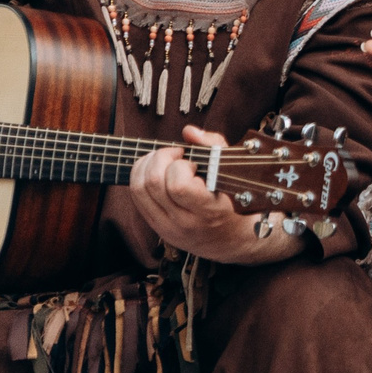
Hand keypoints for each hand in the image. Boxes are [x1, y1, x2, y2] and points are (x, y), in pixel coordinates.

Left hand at [129, 129, 298, 264]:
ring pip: (138, 189)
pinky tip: (153, 170)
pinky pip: (136, 197)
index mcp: (209, 212)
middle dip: (160, 158)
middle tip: (174, 154)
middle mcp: (184, 222)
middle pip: (153, 183)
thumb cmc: (235, 202)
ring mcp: (167, 226)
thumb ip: (214, 146)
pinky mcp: (155, 226)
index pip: (178, 186)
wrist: (231, 240)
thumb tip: (189, 132)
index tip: (191, 160)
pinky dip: (139, 177)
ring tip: (162, 159)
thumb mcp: (233, 172)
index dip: (179, 165)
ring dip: (146, 165)